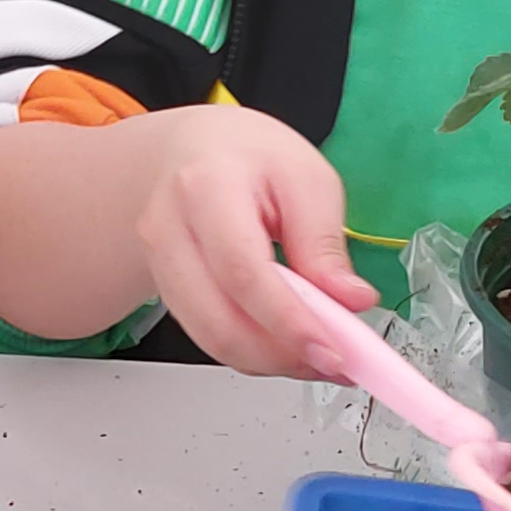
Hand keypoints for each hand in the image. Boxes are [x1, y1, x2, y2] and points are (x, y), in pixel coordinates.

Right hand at [128, 103, 382, 378]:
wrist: (191, 149)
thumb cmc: (248, 155)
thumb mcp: (306, 178)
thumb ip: (325, 243)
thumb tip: (351, 301)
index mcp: (206, 187)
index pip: (243, 272)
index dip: (289, 323)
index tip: (332, 351)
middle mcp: (168, 229)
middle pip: (218, 320)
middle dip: (282, 356)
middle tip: (334, 362)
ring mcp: (159, 264)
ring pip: (210, 339)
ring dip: (270, 361)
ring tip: (317, 353)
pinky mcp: (164, 290)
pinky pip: (208, 336)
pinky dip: (252, 352)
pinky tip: (286, 343)